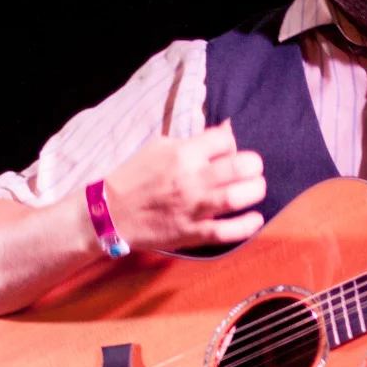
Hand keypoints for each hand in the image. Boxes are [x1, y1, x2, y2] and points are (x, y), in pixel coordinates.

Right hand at [103, 120, 265, 251]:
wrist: (111, 212)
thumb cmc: (136, 177)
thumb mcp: (160, 147)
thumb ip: (194, 141)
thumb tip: (227, 132)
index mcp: (182, 154)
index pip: (223, 140)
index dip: (232, 144)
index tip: (229, 152)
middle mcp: (190, 179)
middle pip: (238, 167)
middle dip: (254, 166)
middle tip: (253, 170)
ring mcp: (192, 208)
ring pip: (235, 198)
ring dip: (255, 191)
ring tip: (256, 189)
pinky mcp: (191, 233)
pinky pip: (225, 232)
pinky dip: (245, 226)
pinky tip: (255, 219)